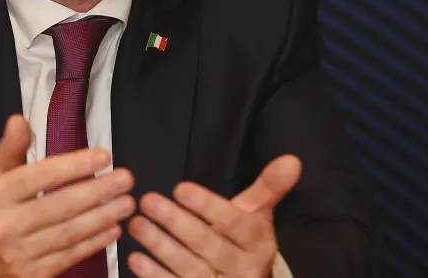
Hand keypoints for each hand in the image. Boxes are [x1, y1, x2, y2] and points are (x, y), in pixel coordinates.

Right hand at [0, 114, 135, 277]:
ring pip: (70, 233)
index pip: (41, 177)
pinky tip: (112, 228)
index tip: (103, 157)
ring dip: (103, 217)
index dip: (74, 165)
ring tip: (127, 203)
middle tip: (126, 179)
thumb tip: (20, 120)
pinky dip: (94, 243)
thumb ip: (9, 149)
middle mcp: (6, 225)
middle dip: (98, 191)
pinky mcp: (31, 277)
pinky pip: (69, 256)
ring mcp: (19, 255)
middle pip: (61, 205)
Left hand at [126, 155, 301, 276]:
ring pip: (189, 268)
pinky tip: (136, 258)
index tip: (180, 188)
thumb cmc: (242, 241)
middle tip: (148, 201)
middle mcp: (244, 270)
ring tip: (136, 224)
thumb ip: (269, 187)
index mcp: (258, 244)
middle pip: (208, 245)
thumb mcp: (256, 215)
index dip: (207, 206)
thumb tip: (292, 160)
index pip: (234, 223)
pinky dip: (155, 275)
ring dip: (160, 245)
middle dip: (176, 222)